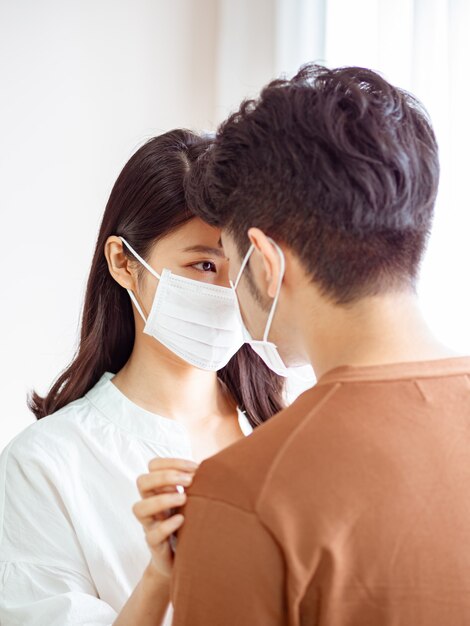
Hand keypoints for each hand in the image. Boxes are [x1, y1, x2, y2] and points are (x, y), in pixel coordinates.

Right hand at [133, 457, 198, 579]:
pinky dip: (166, 525)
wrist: (184, 558)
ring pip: (139, 508)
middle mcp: (150, 504)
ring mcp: (150, 524)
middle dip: (164, 477)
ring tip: (183, 498)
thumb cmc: (190, 521)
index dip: (171, 463)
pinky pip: (152, 534)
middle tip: (188, 481)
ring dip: (162, 499)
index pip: (153, 466)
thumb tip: (214, 467)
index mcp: (159, 489)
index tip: (193, 468)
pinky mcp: (154, 544)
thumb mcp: (192, 499)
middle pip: (142, 482)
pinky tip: (182, 520)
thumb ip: (196, 483)